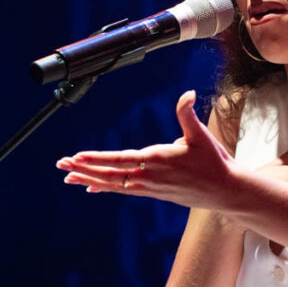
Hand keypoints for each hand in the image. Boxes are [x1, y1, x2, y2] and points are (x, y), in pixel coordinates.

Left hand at [56, 91, 233, 209]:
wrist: (226, 191)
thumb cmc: (214, 162)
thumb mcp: (201, 135)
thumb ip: (188, 114)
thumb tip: (188, 94)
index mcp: (157, 159)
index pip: (119, 159)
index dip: (97, 158)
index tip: (77, 156)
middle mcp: (149, 176)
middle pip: (109, 173)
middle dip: (83, 168)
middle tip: (61, 165)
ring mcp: (149, 187)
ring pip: (113, 184)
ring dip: (89, 178)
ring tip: (68, 177)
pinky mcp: (153, 192)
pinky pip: (123, 190)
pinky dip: (106, 188)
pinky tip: (91, 187)